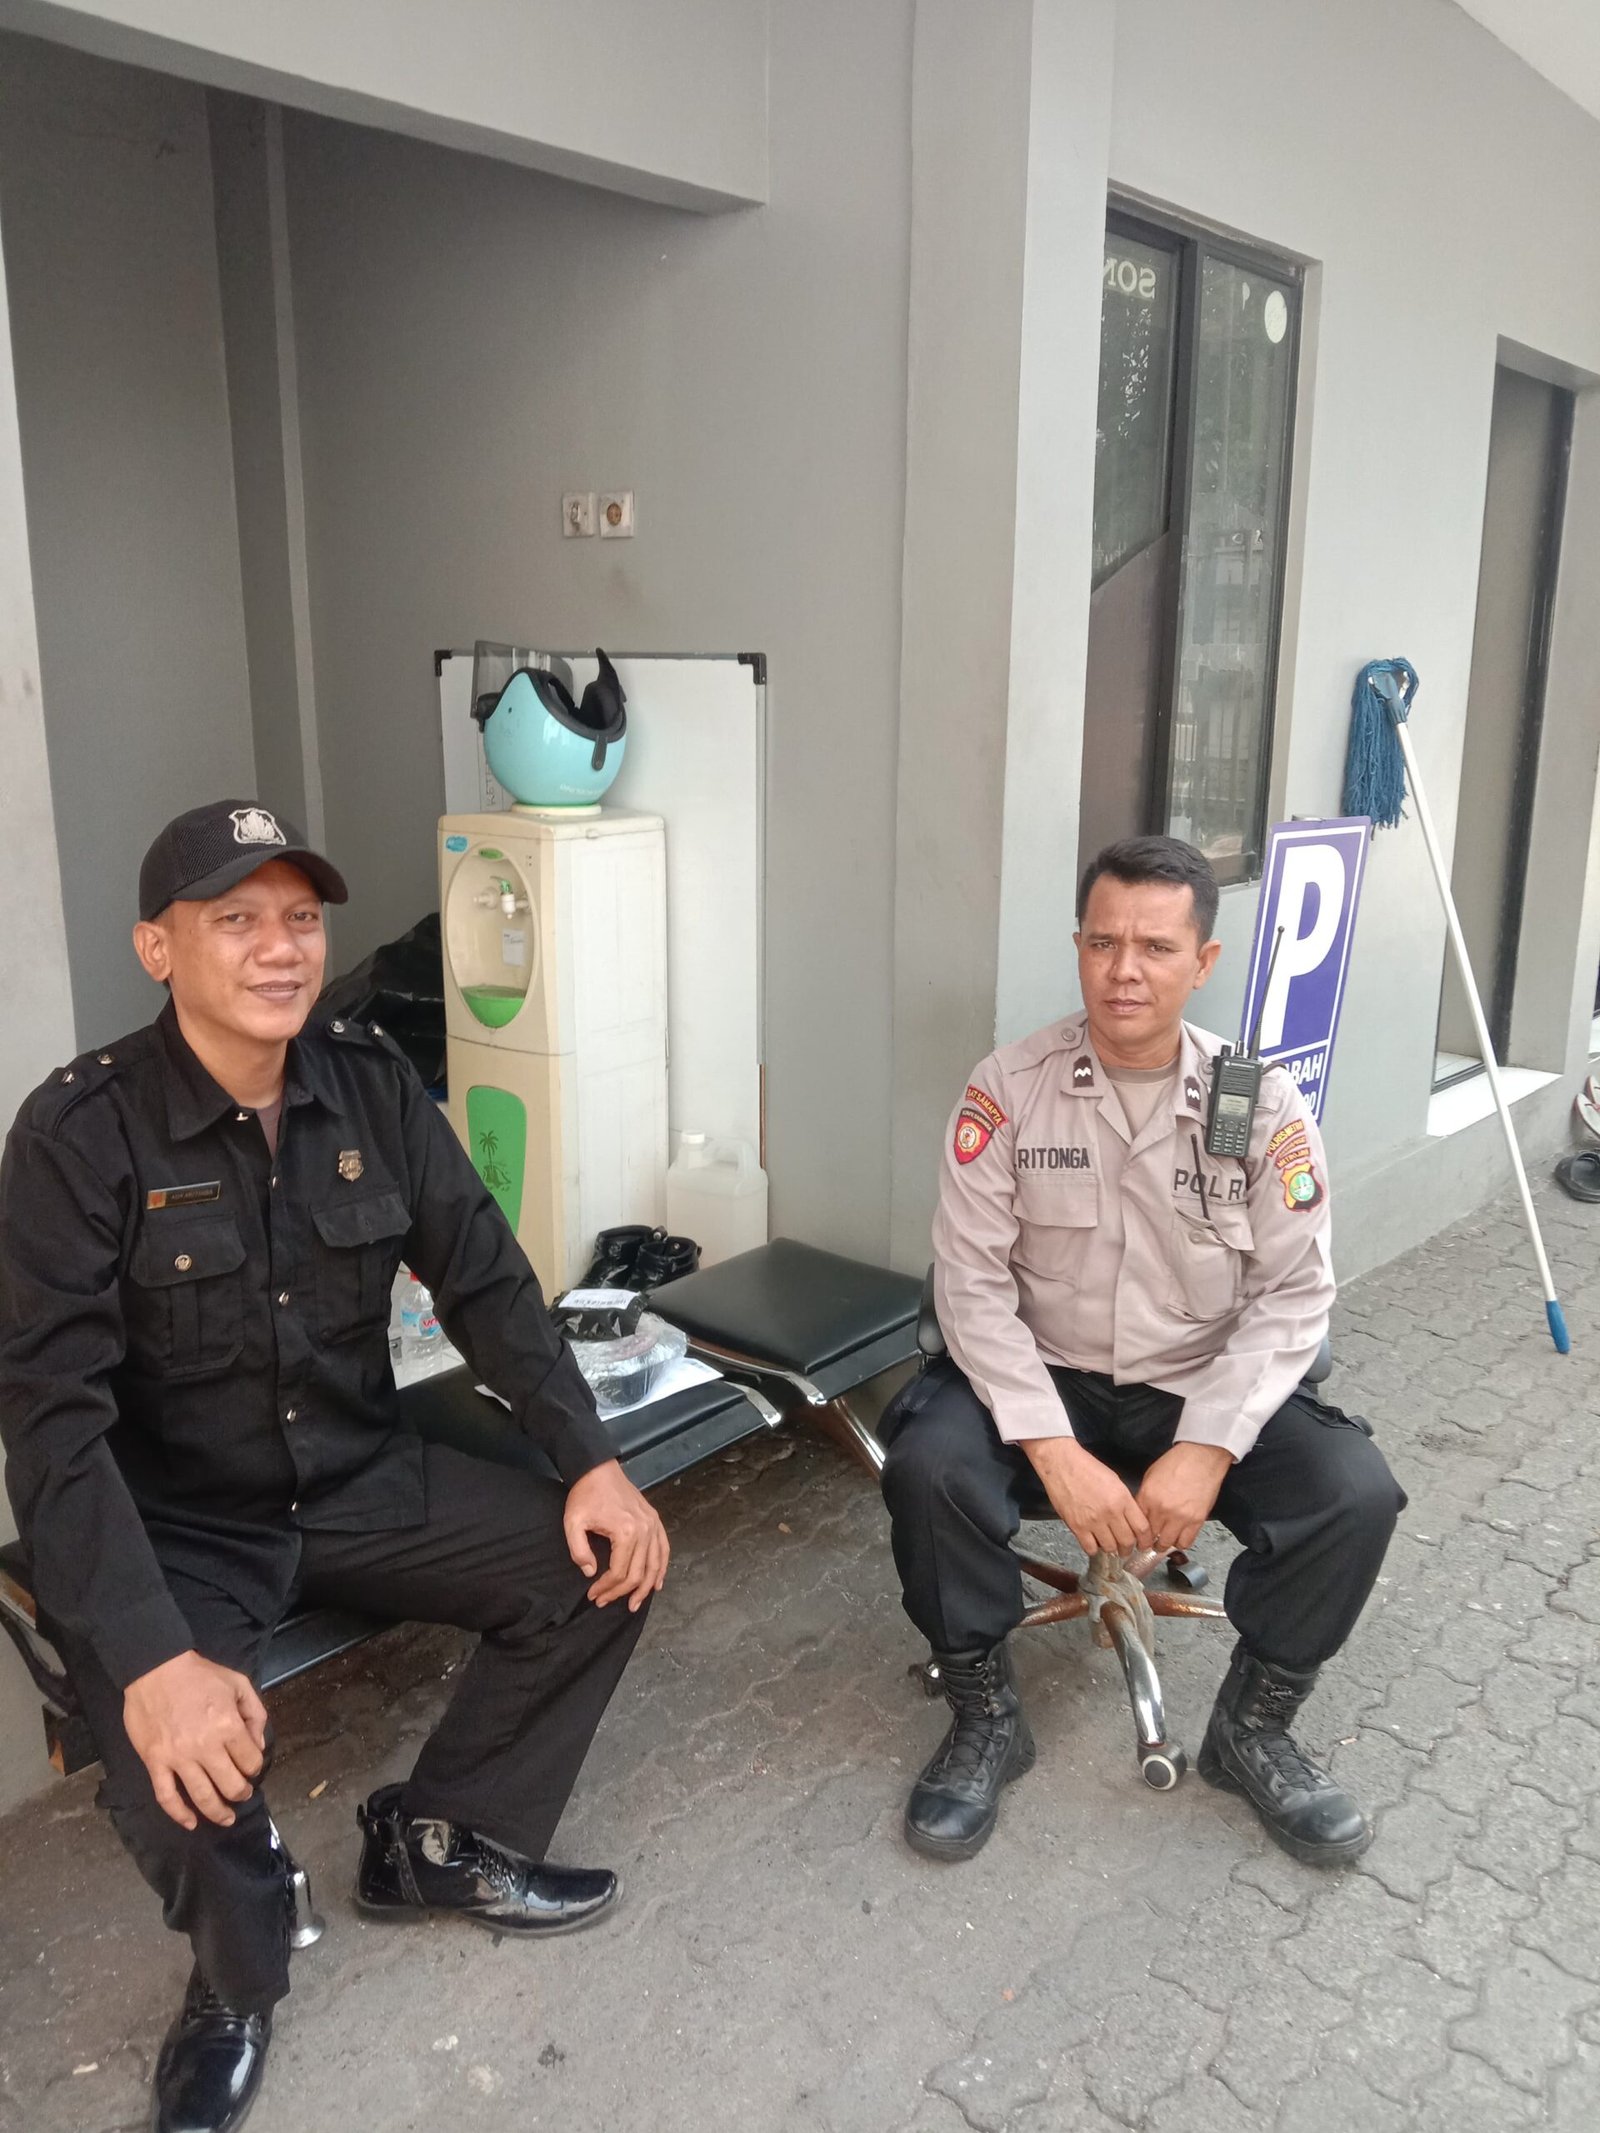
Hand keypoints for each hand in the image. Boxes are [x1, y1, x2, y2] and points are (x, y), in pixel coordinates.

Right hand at [123, 1651, 267, 1830]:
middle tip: (242, 1794)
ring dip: (217, 1812)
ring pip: (201, 1797)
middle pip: (230, 1785)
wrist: (155, 1668)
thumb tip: (258, 1745)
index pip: (250, 1761)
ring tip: (225, 1819)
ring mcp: (178, 1757)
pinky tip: (190, 1822)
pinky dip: (179, 1814)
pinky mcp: (155, 1762)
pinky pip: (166, 1796)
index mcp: (228, 1725)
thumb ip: (255, 1713)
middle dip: (241, 1793)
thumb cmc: (199, 1675)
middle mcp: (205, 1747)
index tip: (251, 1767)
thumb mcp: (238, 1684)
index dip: (255, 1767)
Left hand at [563, 1459, 669, 1610]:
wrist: (598, 1469)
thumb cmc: (585, 1495)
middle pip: (639, 1573)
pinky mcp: (655, 1520)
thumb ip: (578, 1551)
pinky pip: (664, 1549)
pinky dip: (662, 1568)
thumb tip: (590, 1572)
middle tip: (605, 1602)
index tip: (593, 1595)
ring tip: (635, 1603)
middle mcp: (644, 1531)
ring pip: (655, 1565)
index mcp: (625, 1532)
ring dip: (646, 1588)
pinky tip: (657, 1582)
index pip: (619, 1572)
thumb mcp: (573, 1523)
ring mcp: (653, 1525)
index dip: (606, 1588)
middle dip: (622, 1592)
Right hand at [1021, 1436, 1152, 1556]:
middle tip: (1126, 1548)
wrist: (1062, 1463)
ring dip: (1111, 1549)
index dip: (1145, 1540)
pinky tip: (1093, 1542)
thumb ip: (1125, 1502)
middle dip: (1128, 1548)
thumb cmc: (1087, 1468)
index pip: (1142, 1528)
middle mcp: (1110, 1512)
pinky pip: (1090, 1548)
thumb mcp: (1115, 1481)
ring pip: (1110, 1548)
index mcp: (1122, 1499)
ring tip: (1109, 1545)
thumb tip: (1131, 1520)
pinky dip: (1094, 1549)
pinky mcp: (1076, 1526)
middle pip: (1127, 1542)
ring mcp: (1093, 1521)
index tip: (1143, 1543)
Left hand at [1135, 1443, 1233, 1552]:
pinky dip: (1180, 1543)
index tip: (1137, 1538)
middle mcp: (1162, 1510)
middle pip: (1150, 1537)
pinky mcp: (1196, 1521)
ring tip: (1163, 1542)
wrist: (1200, 1457)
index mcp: (1148, 1497)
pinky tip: (1178, 1538)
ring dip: (1164, 1544)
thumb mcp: (1150, 1476)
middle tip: (1149, 1543)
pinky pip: (1185, 1542)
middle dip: (1148, 1542)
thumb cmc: (1177, 1462)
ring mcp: (1180, 1517)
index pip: (1137, 1525)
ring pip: (1167, 1544)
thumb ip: (1144, 1497)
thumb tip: (1142, 1513)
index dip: (1137, 1533)